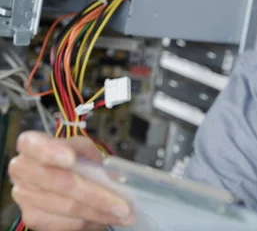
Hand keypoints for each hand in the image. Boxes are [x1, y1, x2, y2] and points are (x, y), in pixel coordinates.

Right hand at [8, 131, 134, 230]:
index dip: (50, 151)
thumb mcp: (84, 151)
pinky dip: (90, 220)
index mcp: (31, 145)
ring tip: (124, 214)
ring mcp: (24, 196)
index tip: (71, 159)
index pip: (32, 144)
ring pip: (67, 206)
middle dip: (94, 194)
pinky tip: (106, 217)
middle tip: (122, 204)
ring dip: (99, 212)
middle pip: (58, 182)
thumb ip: (93, 157)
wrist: (63, 181)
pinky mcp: (32, 217)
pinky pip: (65, 222)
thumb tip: (114, 177)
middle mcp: (22, 170)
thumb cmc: (75, 160)